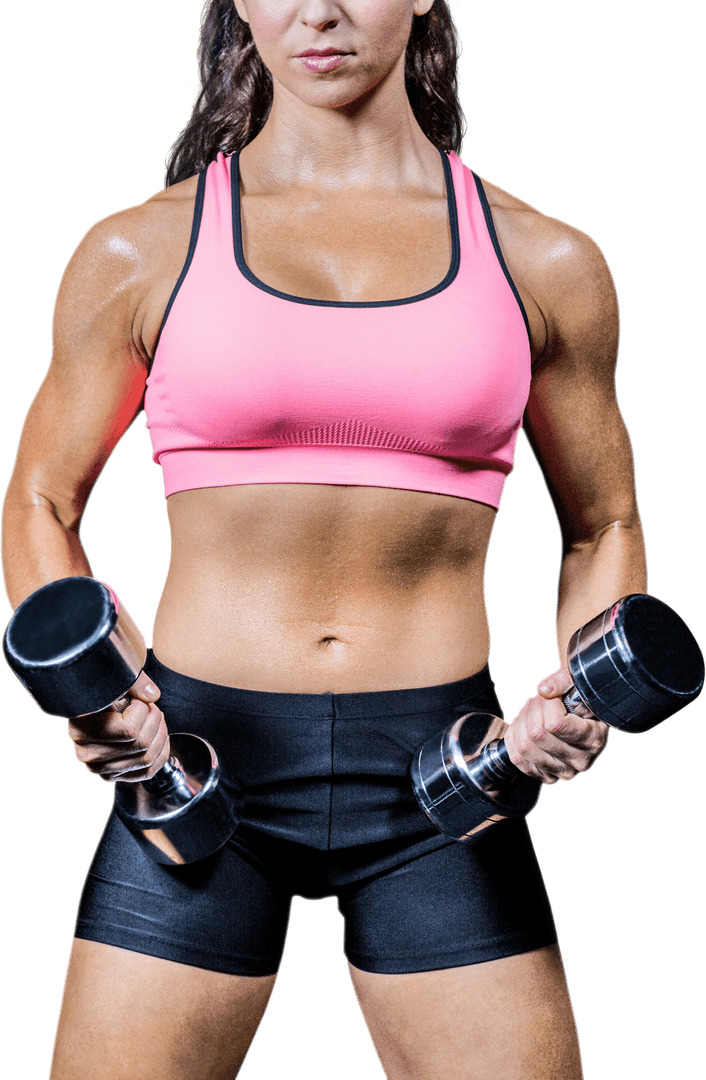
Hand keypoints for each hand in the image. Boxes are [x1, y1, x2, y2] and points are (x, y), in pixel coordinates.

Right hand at [67, 671, 169, 782]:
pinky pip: (147, 771)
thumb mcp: (113, 677)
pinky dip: (161, 752)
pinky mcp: (114, 776)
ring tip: (155, 717)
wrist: (91, 705)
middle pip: (140, 744)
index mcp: (81, 730)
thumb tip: (153, 695)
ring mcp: (101, 769)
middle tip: (151, 706)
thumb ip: (134, 681)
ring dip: (161, 735)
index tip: (139, 698)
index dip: (143, 709)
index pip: (128, 729)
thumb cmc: (102, 689)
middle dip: (155, 720)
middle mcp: (87, 754)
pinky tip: (160, 735)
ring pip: (147, 758)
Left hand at [503, 666, 608, 783]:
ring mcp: (563, 772)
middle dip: (531, 709)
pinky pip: (517, 758)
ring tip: (531, 711)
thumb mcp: (578, 682)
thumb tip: (543, 691)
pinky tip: (523, 727)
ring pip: (524, 747)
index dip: (546, 703)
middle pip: (536, 735)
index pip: (555, 723)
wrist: (583, 718)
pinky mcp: (546, 776)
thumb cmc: (581, 698)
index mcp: (594, 739)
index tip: (552, 694)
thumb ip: (562, 681)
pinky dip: (514, 738)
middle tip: (538, 700)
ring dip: (521, 722)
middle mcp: (581, 761)